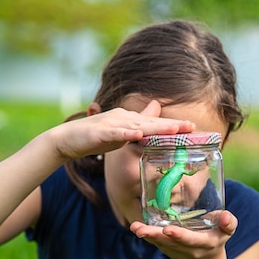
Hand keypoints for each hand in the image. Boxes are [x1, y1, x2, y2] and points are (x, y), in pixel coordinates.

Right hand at [49, 100, 194, 159]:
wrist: (65, 140)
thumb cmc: (93, 138)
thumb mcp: (119, 133)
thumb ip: (135, 128)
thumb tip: (151, 121)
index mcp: (129, 119)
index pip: (155, 124)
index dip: (174, 126)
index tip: (193, 129)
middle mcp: (123, 118)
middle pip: (152, 122)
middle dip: (172, 125)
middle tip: (192, 127)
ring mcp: (111, 124)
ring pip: (138, 125)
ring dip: (156, 127)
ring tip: (175, 129)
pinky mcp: (99, 132)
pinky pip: (115, 133)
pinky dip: (127, 133)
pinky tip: (138, 134)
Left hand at [129, 210, 237, 258]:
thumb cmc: (217, 238)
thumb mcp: (227, 232)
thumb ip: (229, 223)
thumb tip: (226, 215)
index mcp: (204, 244)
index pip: (191, 240)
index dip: (179, 235)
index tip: (167, 229)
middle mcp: (188, 249)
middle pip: (170, 242)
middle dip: (156, 236)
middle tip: (142, 230)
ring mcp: (176, 250)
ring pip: (160, 243)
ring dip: (147, 235)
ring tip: (135, 227)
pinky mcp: (167, 249)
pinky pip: (156, 242)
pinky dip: (146, 235)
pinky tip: (136, 227)